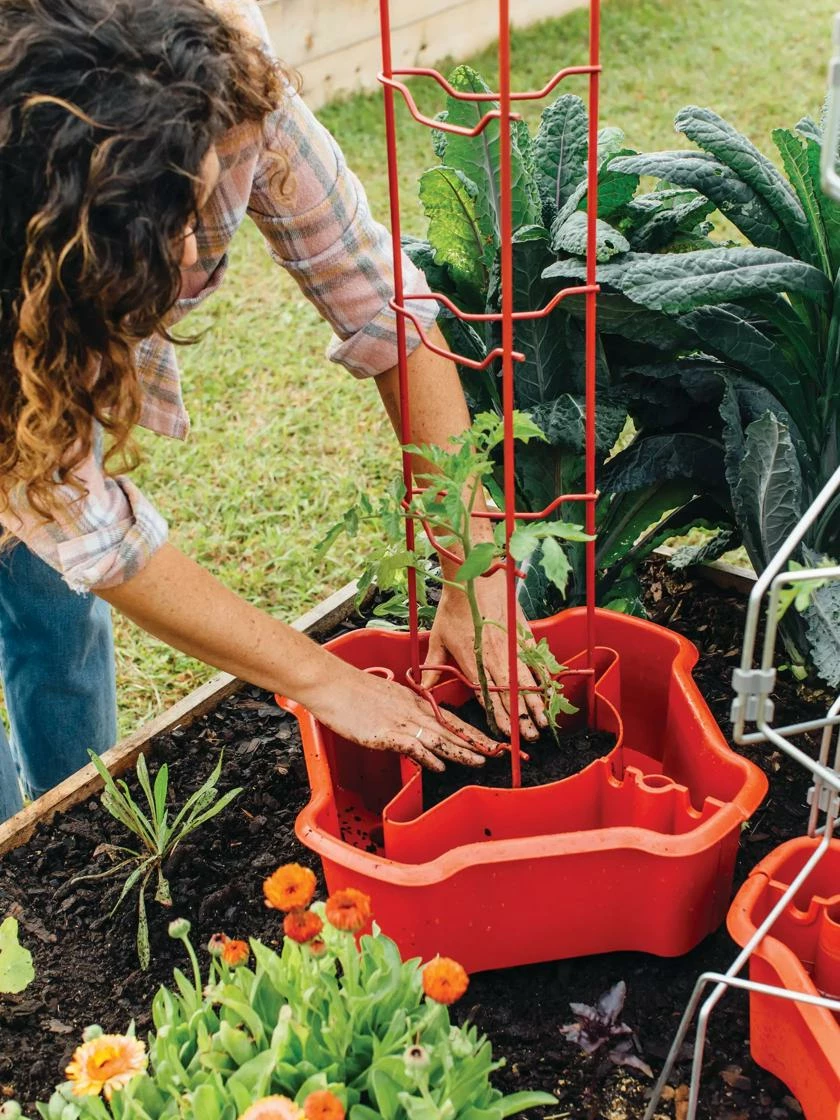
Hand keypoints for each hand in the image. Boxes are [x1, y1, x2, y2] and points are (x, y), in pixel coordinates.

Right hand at [306, 660, 498, 771]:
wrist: (332, 685)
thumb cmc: (354, 693)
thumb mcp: (388, 701)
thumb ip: (405, 716)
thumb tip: (417, 736)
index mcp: (415, 703)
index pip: (452, 719)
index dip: (474, 732)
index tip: (493, 742)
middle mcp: (413, 711)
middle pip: (452, 729)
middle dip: (478, 743)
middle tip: (501, 753)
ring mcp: (401, 722)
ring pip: (439, 738)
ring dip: (462, 751)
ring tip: (481, 761)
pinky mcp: (385, 734)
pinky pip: (413, 746)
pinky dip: (428, 757)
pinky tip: (440, 767)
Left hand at [420, 569, 547, 740]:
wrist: (475, 577)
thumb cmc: (454, 607)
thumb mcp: (437, 637)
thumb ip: (433, 666)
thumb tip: (423, 688)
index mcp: (472, 661)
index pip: (486, 696)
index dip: (498, 717)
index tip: (505, 733)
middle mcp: (493, 657)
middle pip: (510, 694)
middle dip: (521, 718)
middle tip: (531, 738)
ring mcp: (510, 647)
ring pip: (526, 681)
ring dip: (535, 703)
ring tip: (543, 722)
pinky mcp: (522, 636)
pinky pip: (535, 661)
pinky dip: (543, 678)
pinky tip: (550, 692)